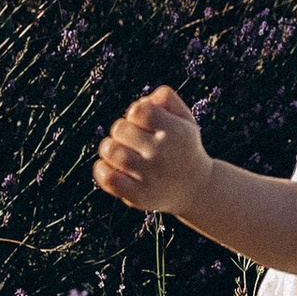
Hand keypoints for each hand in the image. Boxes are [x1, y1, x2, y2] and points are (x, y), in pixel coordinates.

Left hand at [93, 86, 208, 216]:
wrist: (195, 189)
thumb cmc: (183, 147)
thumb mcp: (186, 120)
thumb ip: (168, 99)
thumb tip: (146, 100)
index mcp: (176, 132)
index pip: (140, 110)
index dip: (135, 111)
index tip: (142, 121)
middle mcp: (163, 154)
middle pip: (120, 129)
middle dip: (121, 129)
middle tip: (130, 137)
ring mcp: (150, 177)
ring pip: (112, 152)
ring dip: (108, 147)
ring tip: (117, 149)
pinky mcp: (139, 196)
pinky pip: (109, 179)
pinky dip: (101, 169)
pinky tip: (108, 165)